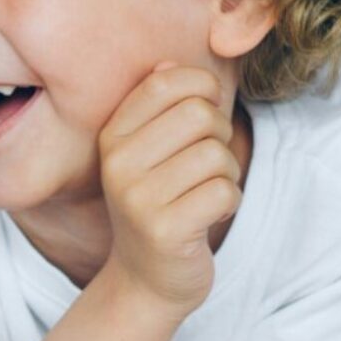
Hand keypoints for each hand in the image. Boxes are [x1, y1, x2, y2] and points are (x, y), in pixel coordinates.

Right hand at [96, 64, 242, 314]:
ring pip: (216, 154)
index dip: (203, 88)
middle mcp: (117, 163)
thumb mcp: (150, 152)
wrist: (148, 278)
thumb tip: (171, 63)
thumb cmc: (160, 204)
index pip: (167, 81)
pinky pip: (224, 192)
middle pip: (199, 114)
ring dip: (227, 174)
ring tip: (207, 191)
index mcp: (112, 136)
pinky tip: (209, 215)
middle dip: (220, 135)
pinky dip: (229, 202)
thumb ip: (160, 107)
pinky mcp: (164, 229)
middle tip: (208, 162)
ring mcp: (137, 198)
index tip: (205, 113)